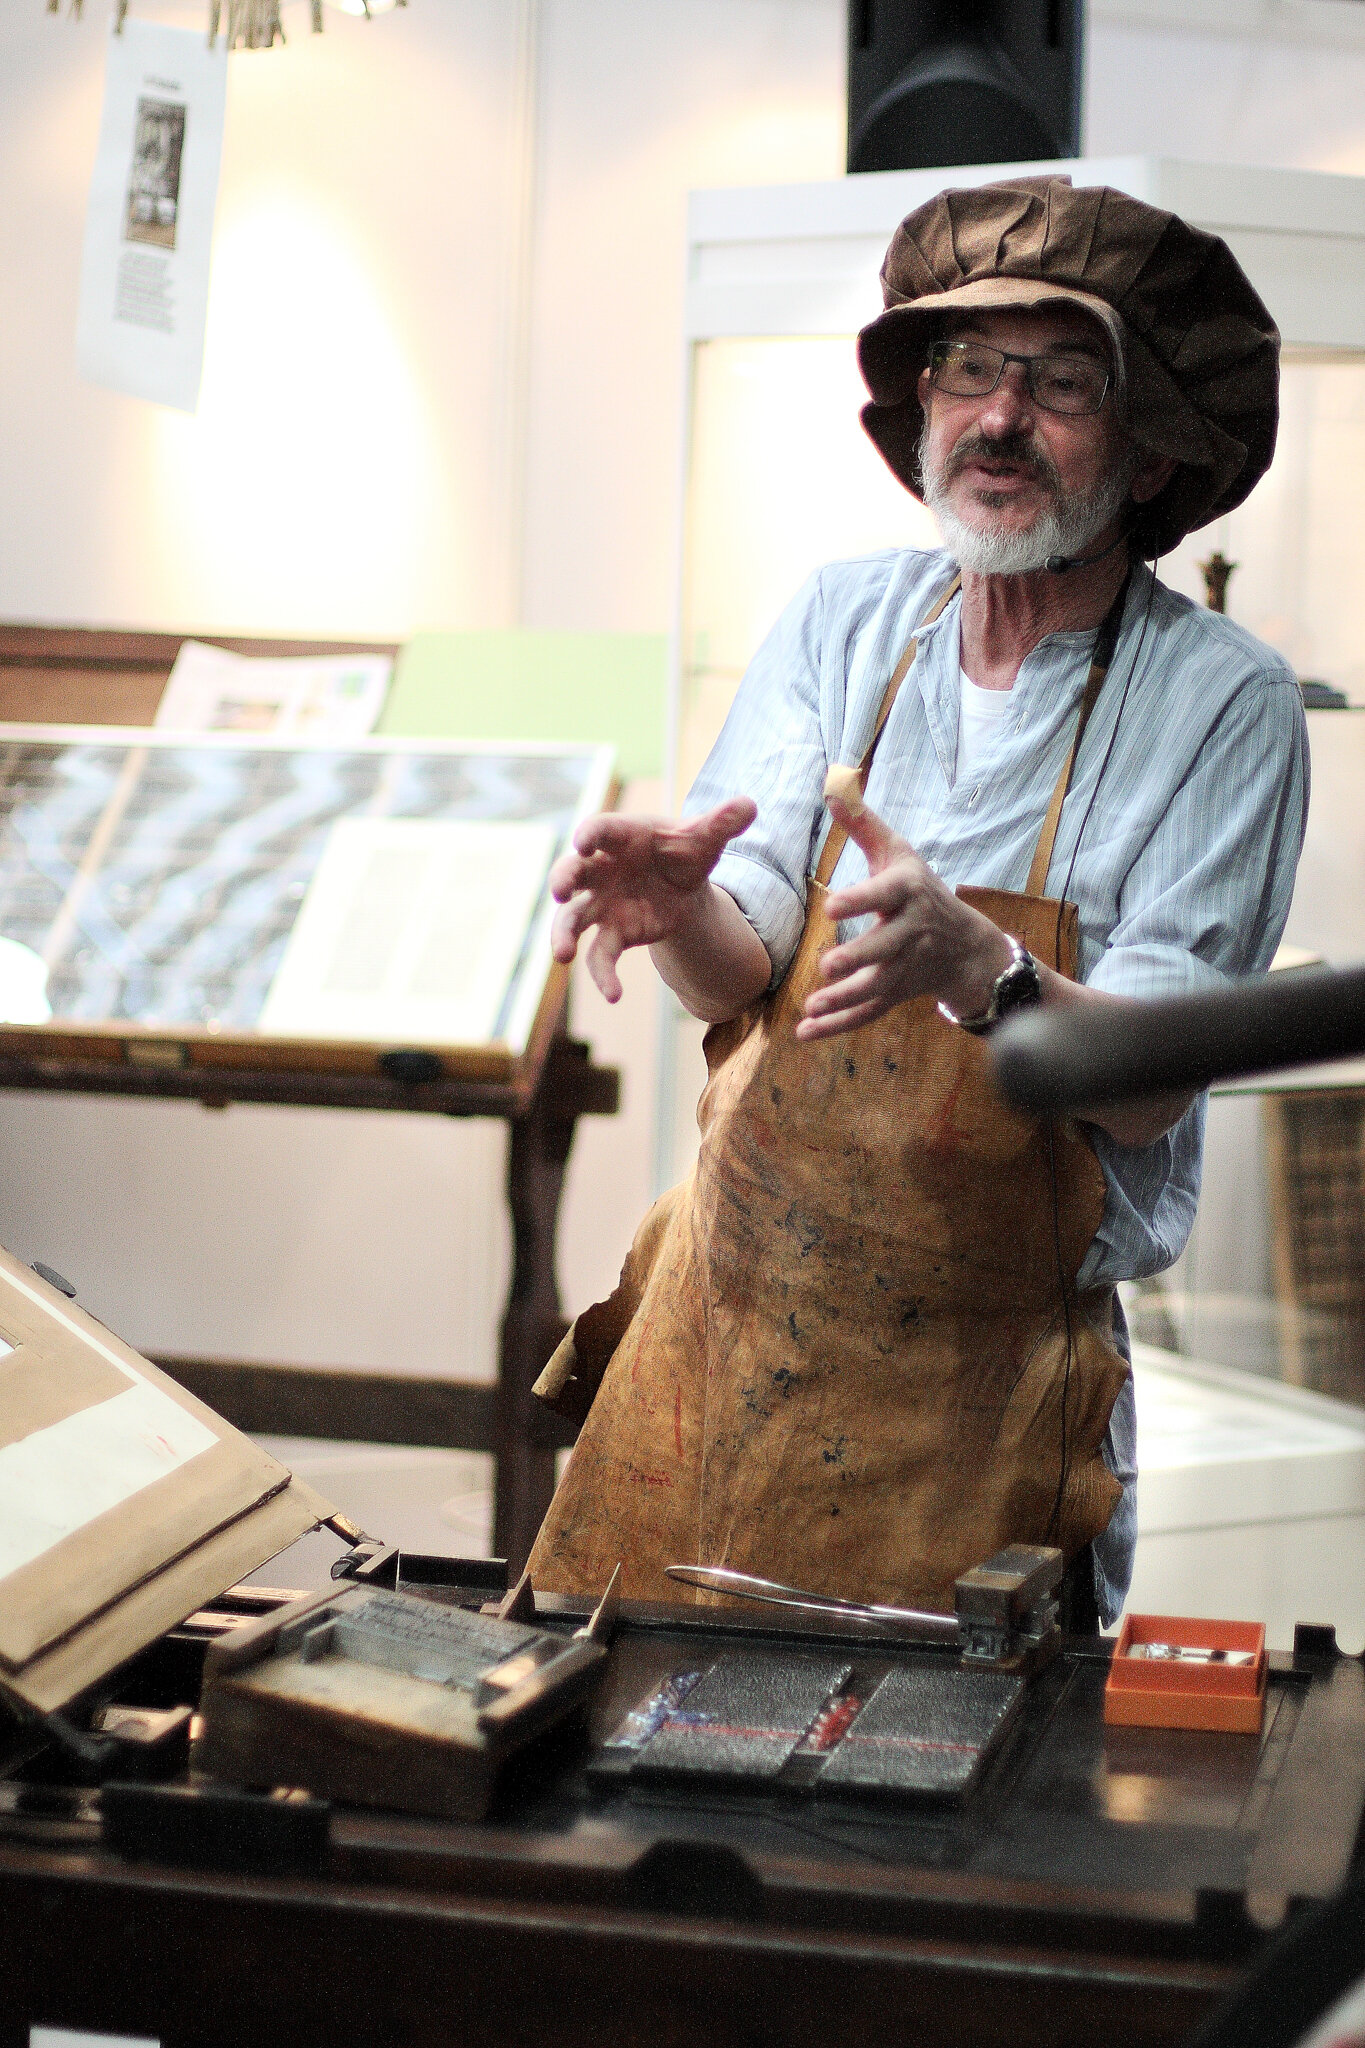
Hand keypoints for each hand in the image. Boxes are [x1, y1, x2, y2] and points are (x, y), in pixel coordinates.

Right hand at [550, 798, 757, 1003]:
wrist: (679, 884)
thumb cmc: (682, 852)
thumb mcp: (704, 838)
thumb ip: (722, 823)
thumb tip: (750, 805)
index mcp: (620, 838)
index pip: (599, 830)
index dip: (590, 836)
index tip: (583, 843)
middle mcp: (601, 870)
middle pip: (572, 873)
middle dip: (562, 879)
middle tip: (558, 891)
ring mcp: (602, 903)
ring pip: (573, 918)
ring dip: (563, 935)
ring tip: (562, 954)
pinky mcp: (613, 933)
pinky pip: (600, 956)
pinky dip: (604, 976)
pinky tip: (614, 995)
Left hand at [795, 795, 1012, 1040]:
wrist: (967, 945)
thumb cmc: (921, 889)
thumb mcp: (898, 852)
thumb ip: (863, 823)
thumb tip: (832, 786)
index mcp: (908, 891)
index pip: (885, 894)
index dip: (861, 899)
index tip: (831, 904)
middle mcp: (911, 932)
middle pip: (886, 947)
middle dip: (859, 958)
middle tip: (828, 965)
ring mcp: (906, 967)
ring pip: (877, 987)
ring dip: (844, 999)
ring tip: (812, 1007)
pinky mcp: (897, 993)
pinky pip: (869, 1012)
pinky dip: (839, 1026)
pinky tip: (805, 1032)